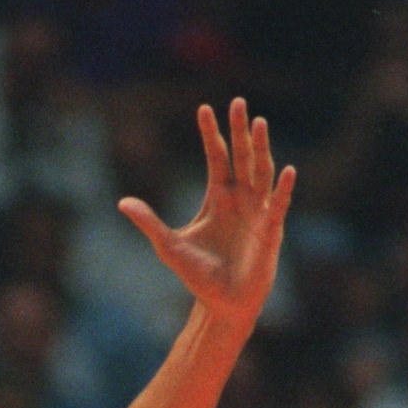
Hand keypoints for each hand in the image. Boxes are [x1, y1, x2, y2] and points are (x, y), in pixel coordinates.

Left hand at [120, 99, 293, 328]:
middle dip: (239, 130)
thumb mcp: (169, 246)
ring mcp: (258, 211)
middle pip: (241, 155)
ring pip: (261, 171)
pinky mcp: (271, 230)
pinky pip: (279, 205)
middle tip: (238, 102)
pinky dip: (283, 189)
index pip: (216, 157)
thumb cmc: (199, 276)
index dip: (210, 134)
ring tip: (259, 124)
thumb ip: (149, 222)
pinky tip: (286, 171)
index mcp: (219, 196)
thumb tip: (122, 202)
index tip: (203, 109)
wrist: (222, 304)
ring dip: (261, 148)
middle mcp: (241, 197)